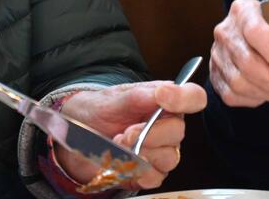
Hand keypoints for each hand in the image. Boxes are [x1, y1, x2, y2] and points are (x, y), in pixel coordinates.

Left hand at [56, 81, 206, 189]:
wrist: (75, 136)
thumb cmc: (97, 111)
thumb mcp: (112, 99)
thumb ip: (139, 96)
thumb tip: (165, 90)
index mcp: (166, 100)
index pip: (193, 97)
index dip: (185, 98)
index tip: (163, 98)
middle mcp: (168, 125)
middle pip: (178, 132)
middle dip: (149, 133)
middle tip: (125, 132)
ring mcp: (162, 150)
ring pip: (169, 158)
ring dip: (139, 153)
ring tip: (119, 145)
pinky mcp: (151, 172)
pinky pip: (156, 178)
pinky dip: (137, 171)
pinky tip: (123, 162)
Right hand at [209, 0, 268, 108]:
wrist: (244, 37)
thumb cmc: (265, 28)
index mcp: (242, 12)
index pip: (256, 32)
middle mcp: (225, 33)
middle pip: (248, 63)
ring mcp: (217, 56)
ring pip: (240, 83)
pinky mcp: (215, 76)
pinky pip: (233, 95)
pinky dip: (254, 99)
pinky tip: (268, 94)